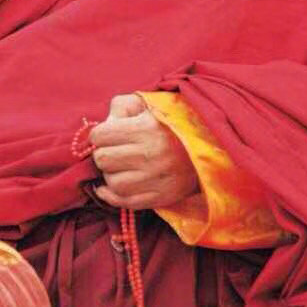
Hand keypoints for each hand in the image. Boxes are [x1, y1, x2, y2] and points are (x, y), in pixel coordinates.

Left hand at [90, 94, 198, 209]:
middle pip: (103, 160)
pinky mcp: (162, 197)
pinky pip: (125, 202)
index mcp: (146, 128)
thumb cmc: (168, 121)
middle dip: (103, 153)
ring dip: (110, 174)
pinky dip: (111, 196)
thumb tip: (103, 127)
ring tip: (121, 166)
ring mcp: (157, 179)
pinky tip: (108, 186)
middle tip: (113, 150)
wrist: (208, 144)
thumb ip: (120, 108)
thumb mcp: (146, 104)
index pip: (100, 136)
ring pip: (113, 183)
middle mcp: (152, 155)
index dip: (99, 134)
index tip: (106, 135)